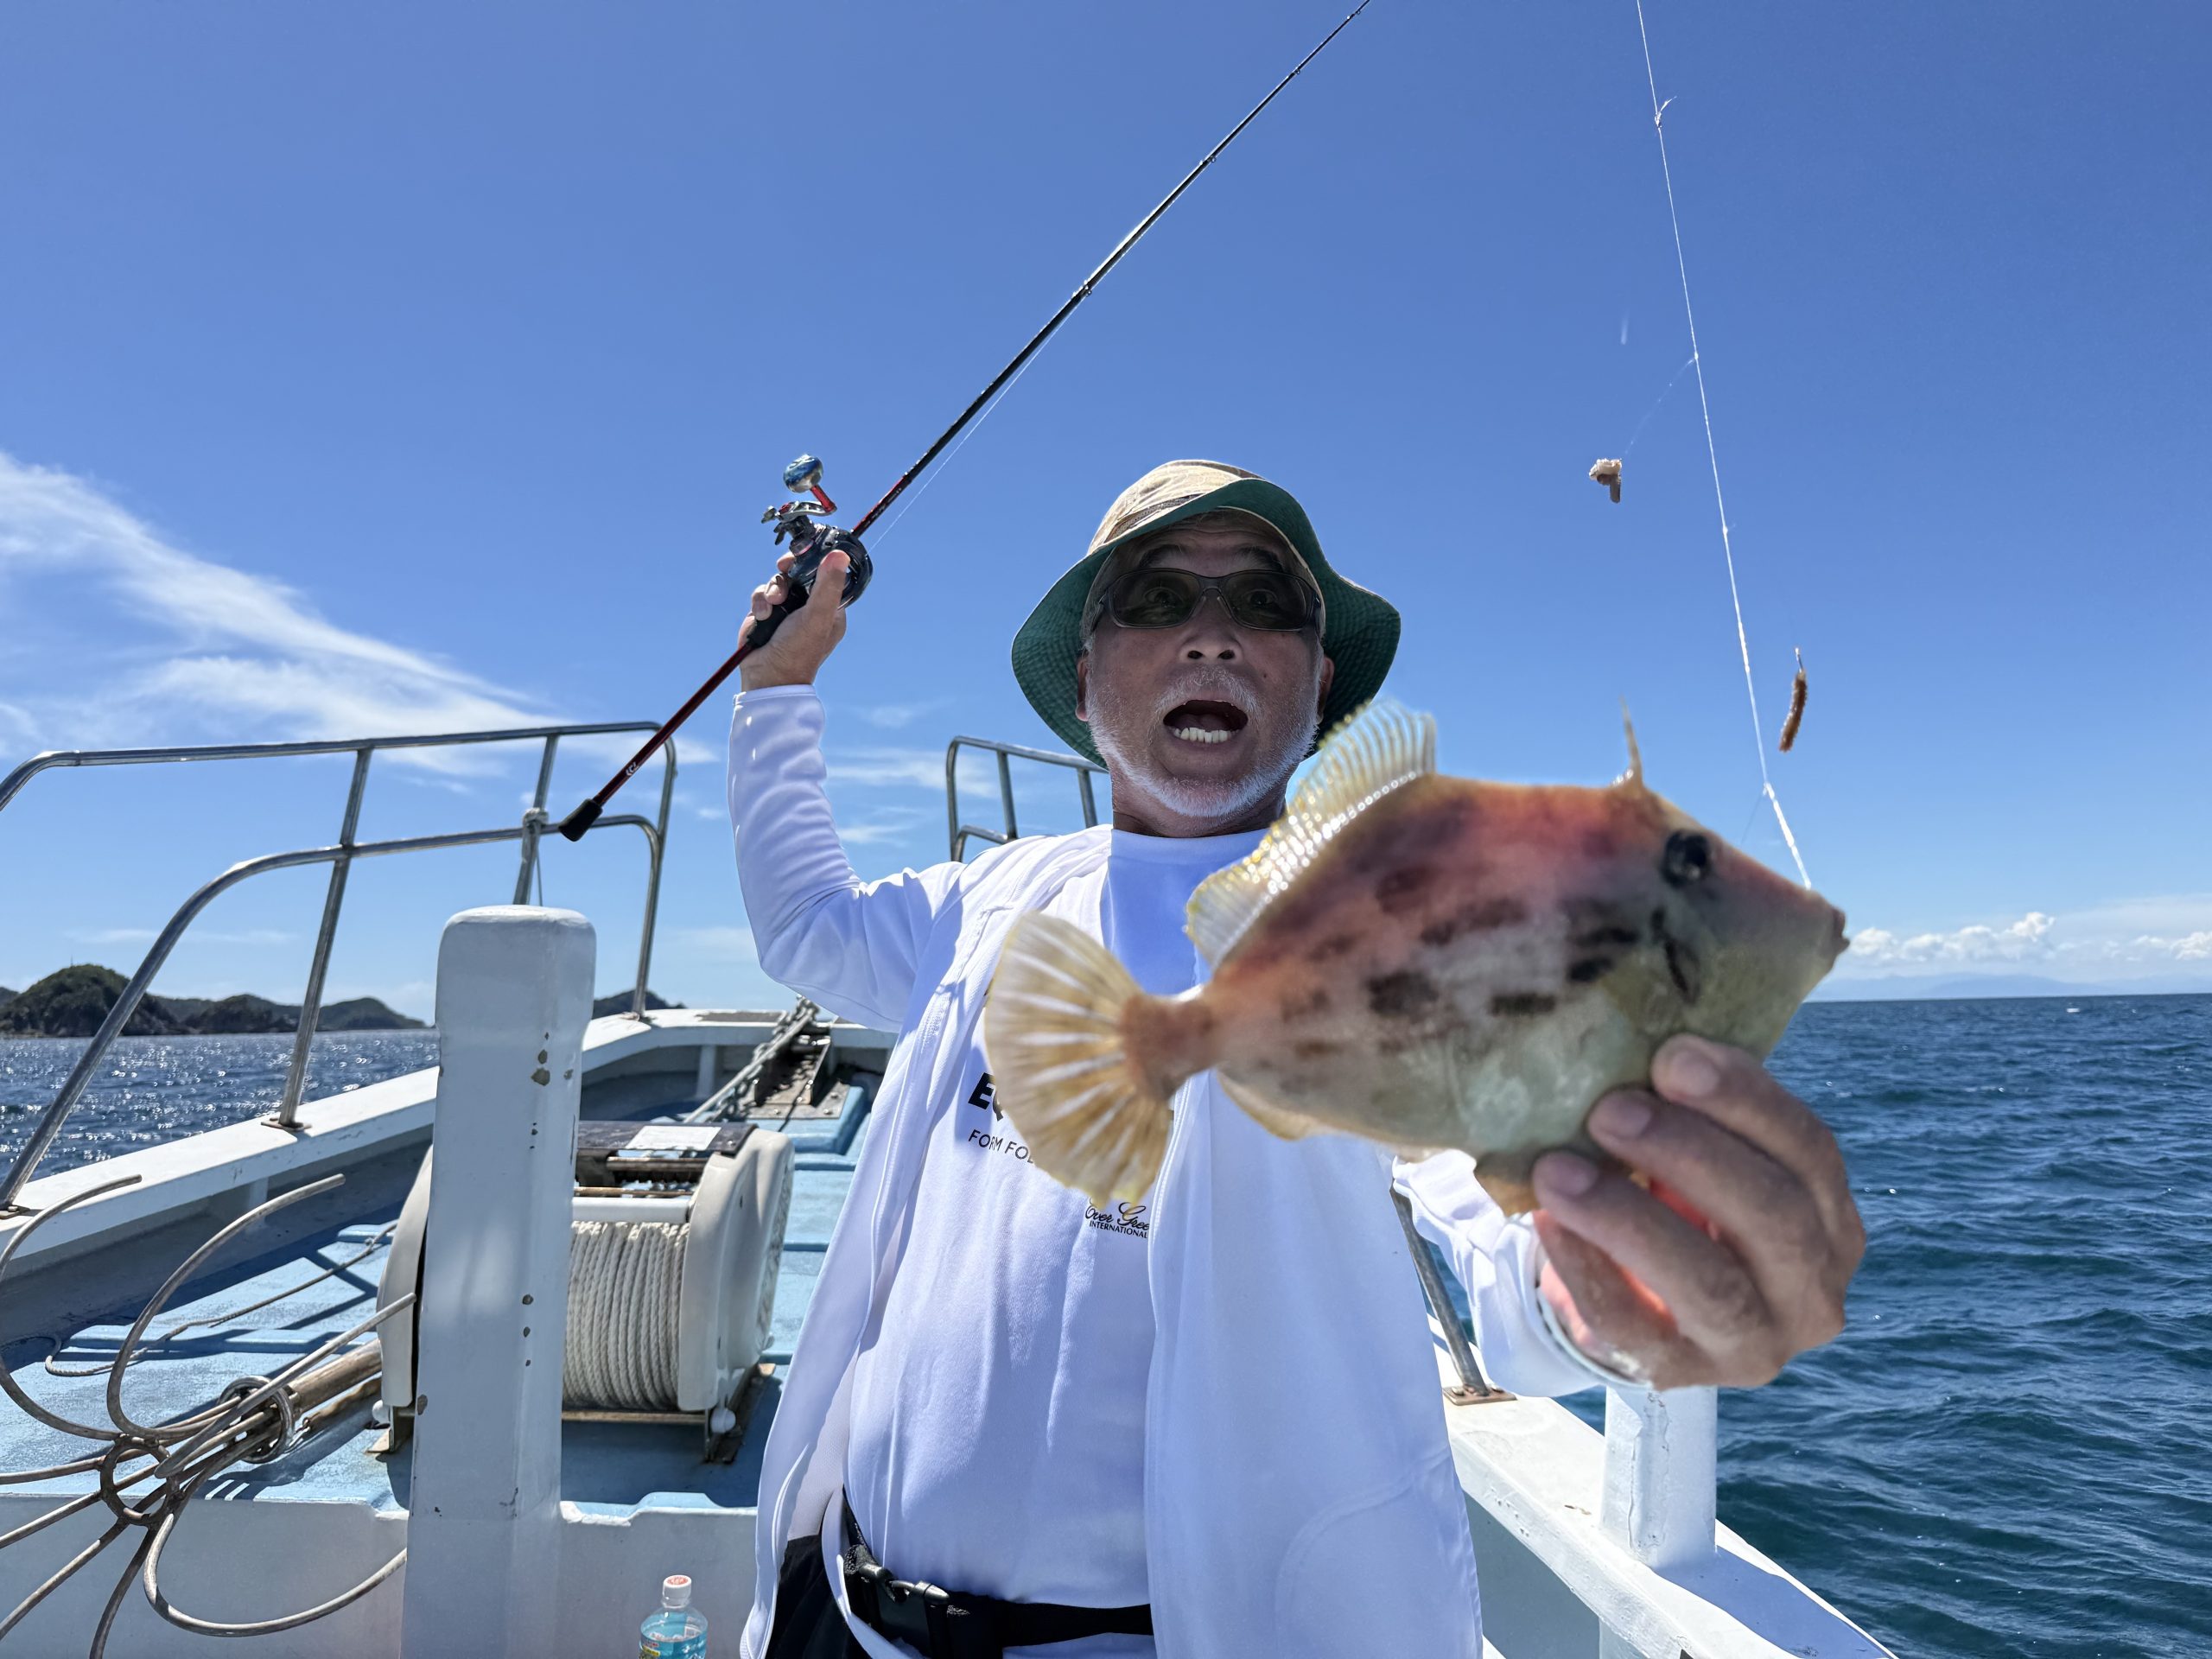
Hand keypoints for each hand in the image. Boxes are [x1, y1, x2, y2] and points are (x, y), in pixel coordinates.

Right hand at [739, 548, 850, 690]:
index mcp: (830, 608)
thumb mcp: (817, 616)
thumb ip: (828, 586)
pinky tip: (762, 616)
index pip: (828, 575)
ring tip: (774, 603)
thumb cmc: (799, 651)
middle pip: (801, 572)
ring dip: (774, 588)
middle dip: (791, 568)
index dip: (818, 562)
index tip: (808, 552)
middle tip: (785, 564)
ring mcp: (787, 609)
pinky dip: (761, 601)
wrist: (767, 676)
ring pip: (780, 580)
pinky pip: (762, 593)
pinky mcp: (767, 612)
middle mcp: (809, 606)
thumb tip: (840, 555)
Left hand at [1529, 1034, 1863, 1390]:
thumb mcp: (1703, 1150)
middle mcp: (1813, 1288)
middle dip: (1690, 1154)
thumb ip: (1692, 1106)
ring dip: (1630, 1219)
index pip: (1810, 1150)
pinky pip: (1636, 1330)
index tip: (1672, 1057)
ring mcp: (1754, 1342)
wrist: (1638, 1294)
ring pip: (1712, 1284)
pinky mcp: (1682, 1375)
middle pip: (1775, 1217)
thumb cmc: (1677, 1196)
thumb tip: (1642, 1041)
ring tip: (1558, 1169)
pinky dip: (1589, 1271)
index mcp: (1831, 1217)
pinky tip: (1548, 1222)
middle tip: (1610, 1109)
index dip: (1746, 1100)